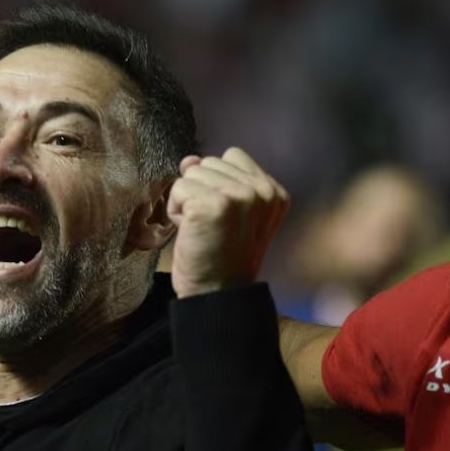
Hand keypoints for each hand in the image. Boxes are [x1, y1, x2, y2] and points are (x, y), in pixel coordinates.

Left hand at [166, 147, 289, 297]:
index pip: (232, 156)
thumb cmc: (222, 257)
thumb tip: (189, 160)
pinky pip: (178, 189)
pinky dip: (176, 211)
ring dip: (187, 201)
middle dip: (201, 191)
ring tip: (202, 229)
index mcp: (273, 192)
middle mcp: (261, 191)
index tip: (222, 214)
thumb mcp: (229, 213)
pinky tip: (191, 232)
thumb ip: (216, 180)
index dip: (217, 182)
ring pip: (191, 173)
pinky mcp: (213, 205)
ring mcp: (239, 196)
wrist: (219, 294)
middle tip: (212, 226)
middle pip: (209, 162)